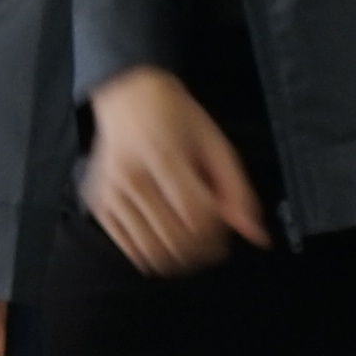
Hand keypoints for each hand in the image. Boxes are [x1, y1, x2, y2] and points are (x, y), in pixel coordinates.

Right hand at [82, 65, 268, 278]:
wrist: (128, 97)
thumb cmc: (174, 117)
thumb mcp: (215, 143)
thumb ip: (237, 190)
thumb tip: (255, 235)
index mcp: (162, 155)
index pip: (196, 216)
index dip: (219, 234)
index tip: (225, 230)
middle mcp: (130, 177)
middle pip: (176, 241)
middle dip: (204, 249)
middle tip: (212, 239)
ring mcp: (110, 194)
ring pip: (154, 254)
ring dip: (181, 258)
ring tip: (191, 239)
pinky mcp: (100, 207)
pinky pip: (133, 252)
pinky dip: (155, 255)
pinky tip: (165, 235)